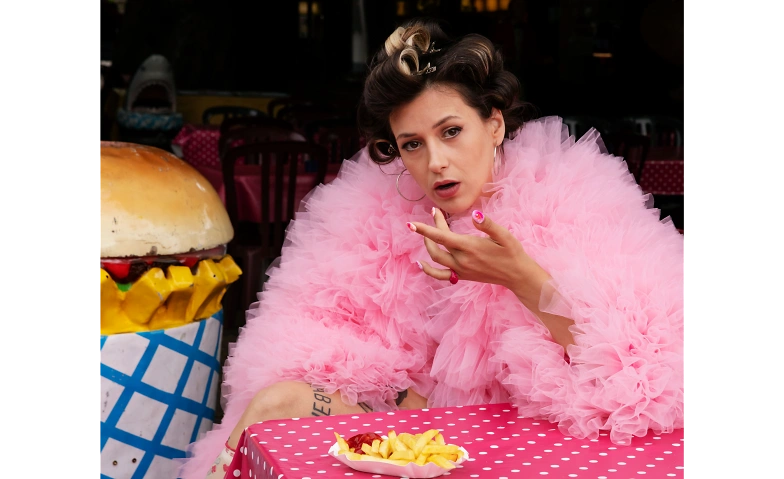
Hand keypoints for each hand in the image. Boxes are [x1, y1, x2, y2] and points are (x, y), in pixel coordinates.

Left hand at [408, 208, 550, 304]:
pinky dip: (429, 270)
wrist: (517, 275)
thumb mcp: (504, 235)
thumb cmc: (512, 252)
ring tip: (430, 230)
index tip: (410, 223)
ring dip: (428, 243)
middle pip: (437, 243)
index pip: (441, 236)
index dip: (425, 229)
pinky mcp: (461, 276)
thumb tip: (475, 215)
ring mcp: (460, 270)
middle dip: (430, 228)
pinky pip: (440, 275)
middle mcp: (461, 260)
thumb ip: (488, 224)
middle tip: (435, 212)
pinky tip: (421, 263)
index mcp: (469, 247)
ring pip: (435, 257)